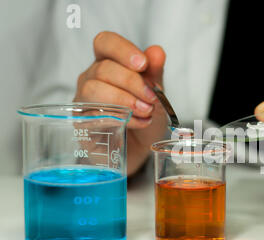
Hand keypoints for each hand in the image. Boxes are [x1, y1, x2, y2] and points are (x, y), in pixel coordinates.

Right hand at [74, 31, 167, 174]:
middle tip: (151, 99)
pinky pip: (91, 116)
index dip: (122, 50)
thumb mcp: (156, 93)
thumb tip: (156, 51)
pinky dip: (119, 119)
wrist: (140, 147)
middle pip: (103, 68)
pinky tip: (137, 123)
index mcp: (109, 63)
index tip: (143, 64)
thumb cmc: (144, 115)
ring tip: (146, 112)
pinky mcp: (81, 124)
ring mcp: (83, 101)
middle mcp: (92, 79)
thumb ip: (155, 73)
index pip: (105, 43)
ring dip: (124, 100)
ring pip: (93, 90)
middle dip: (132, 82)